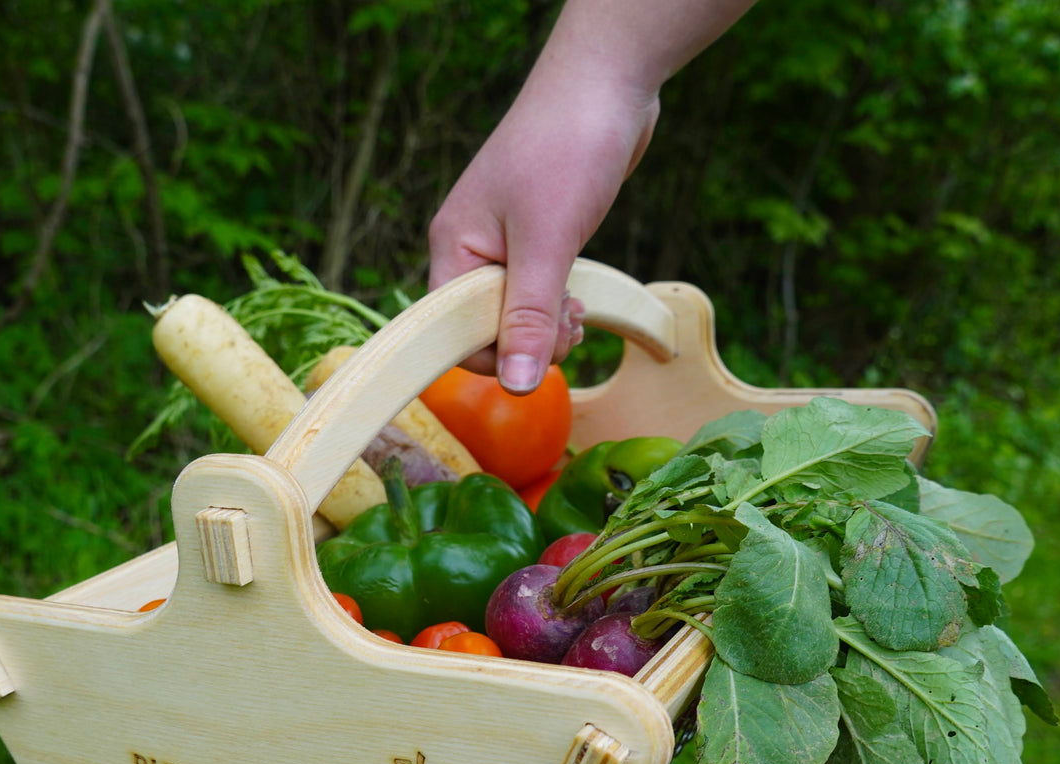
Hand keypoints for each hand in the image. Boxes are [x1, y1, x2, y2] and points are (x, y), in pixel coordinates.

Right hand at [427, 71, 658, 393]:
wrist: (607, 82)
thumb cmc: (568, 149)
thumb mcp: (549, 243)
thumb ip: (530, 317)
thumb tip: (519, 385)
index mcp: (452, 248)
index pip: (453, 335)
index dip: (496, 355)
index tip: (543, 347)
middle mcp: (468, 251)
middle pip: (484, 331)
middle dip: (528, 342)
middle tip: (570, 326)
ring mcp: (501, 246)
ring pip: (514, 316)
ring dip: (547, 328)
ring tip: (578, 311)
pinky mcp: (532, 242)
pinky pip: (533, 295)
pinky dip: (556, 306)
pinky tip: (578, 299)